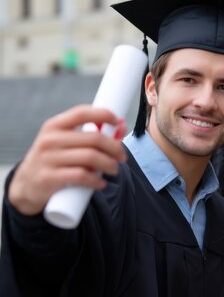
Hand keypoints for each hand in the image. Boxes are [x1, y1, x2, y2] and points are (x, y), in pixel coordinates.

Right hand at [8, 105, 127, 215]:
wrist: (27, 183)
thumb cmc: (56, 158)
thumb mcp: (66, 142)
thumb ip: (91, 134)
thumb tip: (122, 126)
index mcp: (54, 126)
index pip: (82, 113)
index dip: (103, 114)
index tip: (118, 122)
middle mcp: (49, 140)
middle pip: (94, 138)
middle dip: (114, 147)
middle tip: (122, 157)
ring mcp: (47, 158)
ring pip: (90, 157)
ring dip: (109, 164)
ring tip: (114, 170)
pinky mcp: (48, 178)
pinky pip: (81, 176)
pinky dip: (96, 180)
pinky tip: (102, 184)